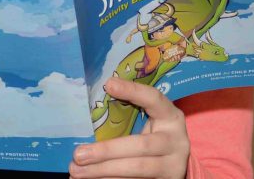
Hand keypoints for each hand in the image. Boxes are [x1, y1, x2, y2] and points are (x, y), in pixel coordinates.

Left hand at [69, 77, 188, 178]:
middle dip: (106, 151)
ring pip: (136, 169)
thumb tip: (90, 108)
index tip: (108, 84)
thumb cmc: (154, 135)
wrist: (173, 163)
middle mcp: (175, 141)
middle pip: (140, 146)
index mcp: (171, 117)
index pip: (154, 99)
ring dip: (103, 171)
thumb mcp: (149, 121)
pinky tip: (92, 178)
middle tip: (78, 154)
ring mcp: (172, 165)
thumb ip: (128, 113)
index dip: (133, 91)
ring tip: (77, 170)